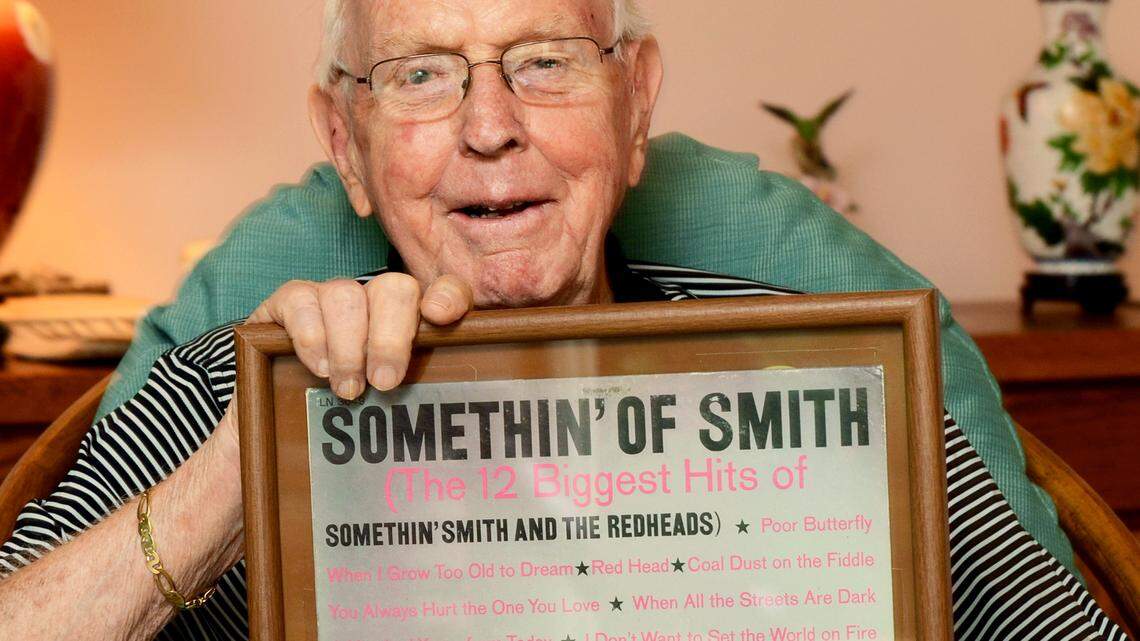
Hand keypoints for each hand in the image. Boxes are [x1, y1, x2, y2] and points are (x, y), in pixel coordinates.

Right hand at [246, 273, 472, 397]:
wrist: (280, 421)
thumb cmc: (353, 416)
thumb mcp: (394, 406)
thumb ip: (423, 394)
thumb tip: (456, 411)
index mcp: (413, 320)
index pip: (446, 291)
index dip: (448, 297)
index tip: (439, 317)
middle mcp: (375, 300)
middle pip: (395, 289)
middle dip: (390, 338)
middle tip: (384, 383)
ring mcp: (332, 296)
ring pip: (346, 294)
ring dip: (349, 346)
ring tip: (347, 389)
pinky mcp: (290, 301)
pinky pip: (301, 300)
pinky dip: (311, 337)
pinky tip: (319, 369)